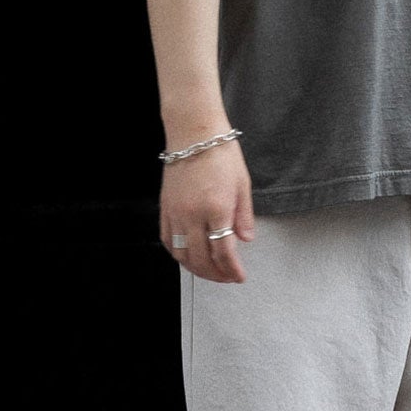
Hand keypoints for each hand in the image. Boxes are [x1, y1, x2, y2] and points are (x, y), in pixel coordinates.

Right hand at [160, 141, 256, 282]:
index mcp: (216, 209)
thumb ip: (244, 216)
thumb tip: (245, 239)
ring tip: (209, 270)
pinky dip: (178, 254)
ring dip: (196, 269)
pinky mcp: (165, 209)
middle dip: (216, 275)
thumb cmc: (220, 153)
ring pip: (181, 255)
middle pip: (201, 259)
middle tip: (227, 277)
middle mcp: (193, 215)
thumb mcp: (243, 185)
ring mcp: (176, 213)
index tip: (239, 276)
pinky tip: (188, 256)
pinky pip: (167, 240)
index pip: (224, 253)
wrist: (194, 133)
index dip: (232, 270)